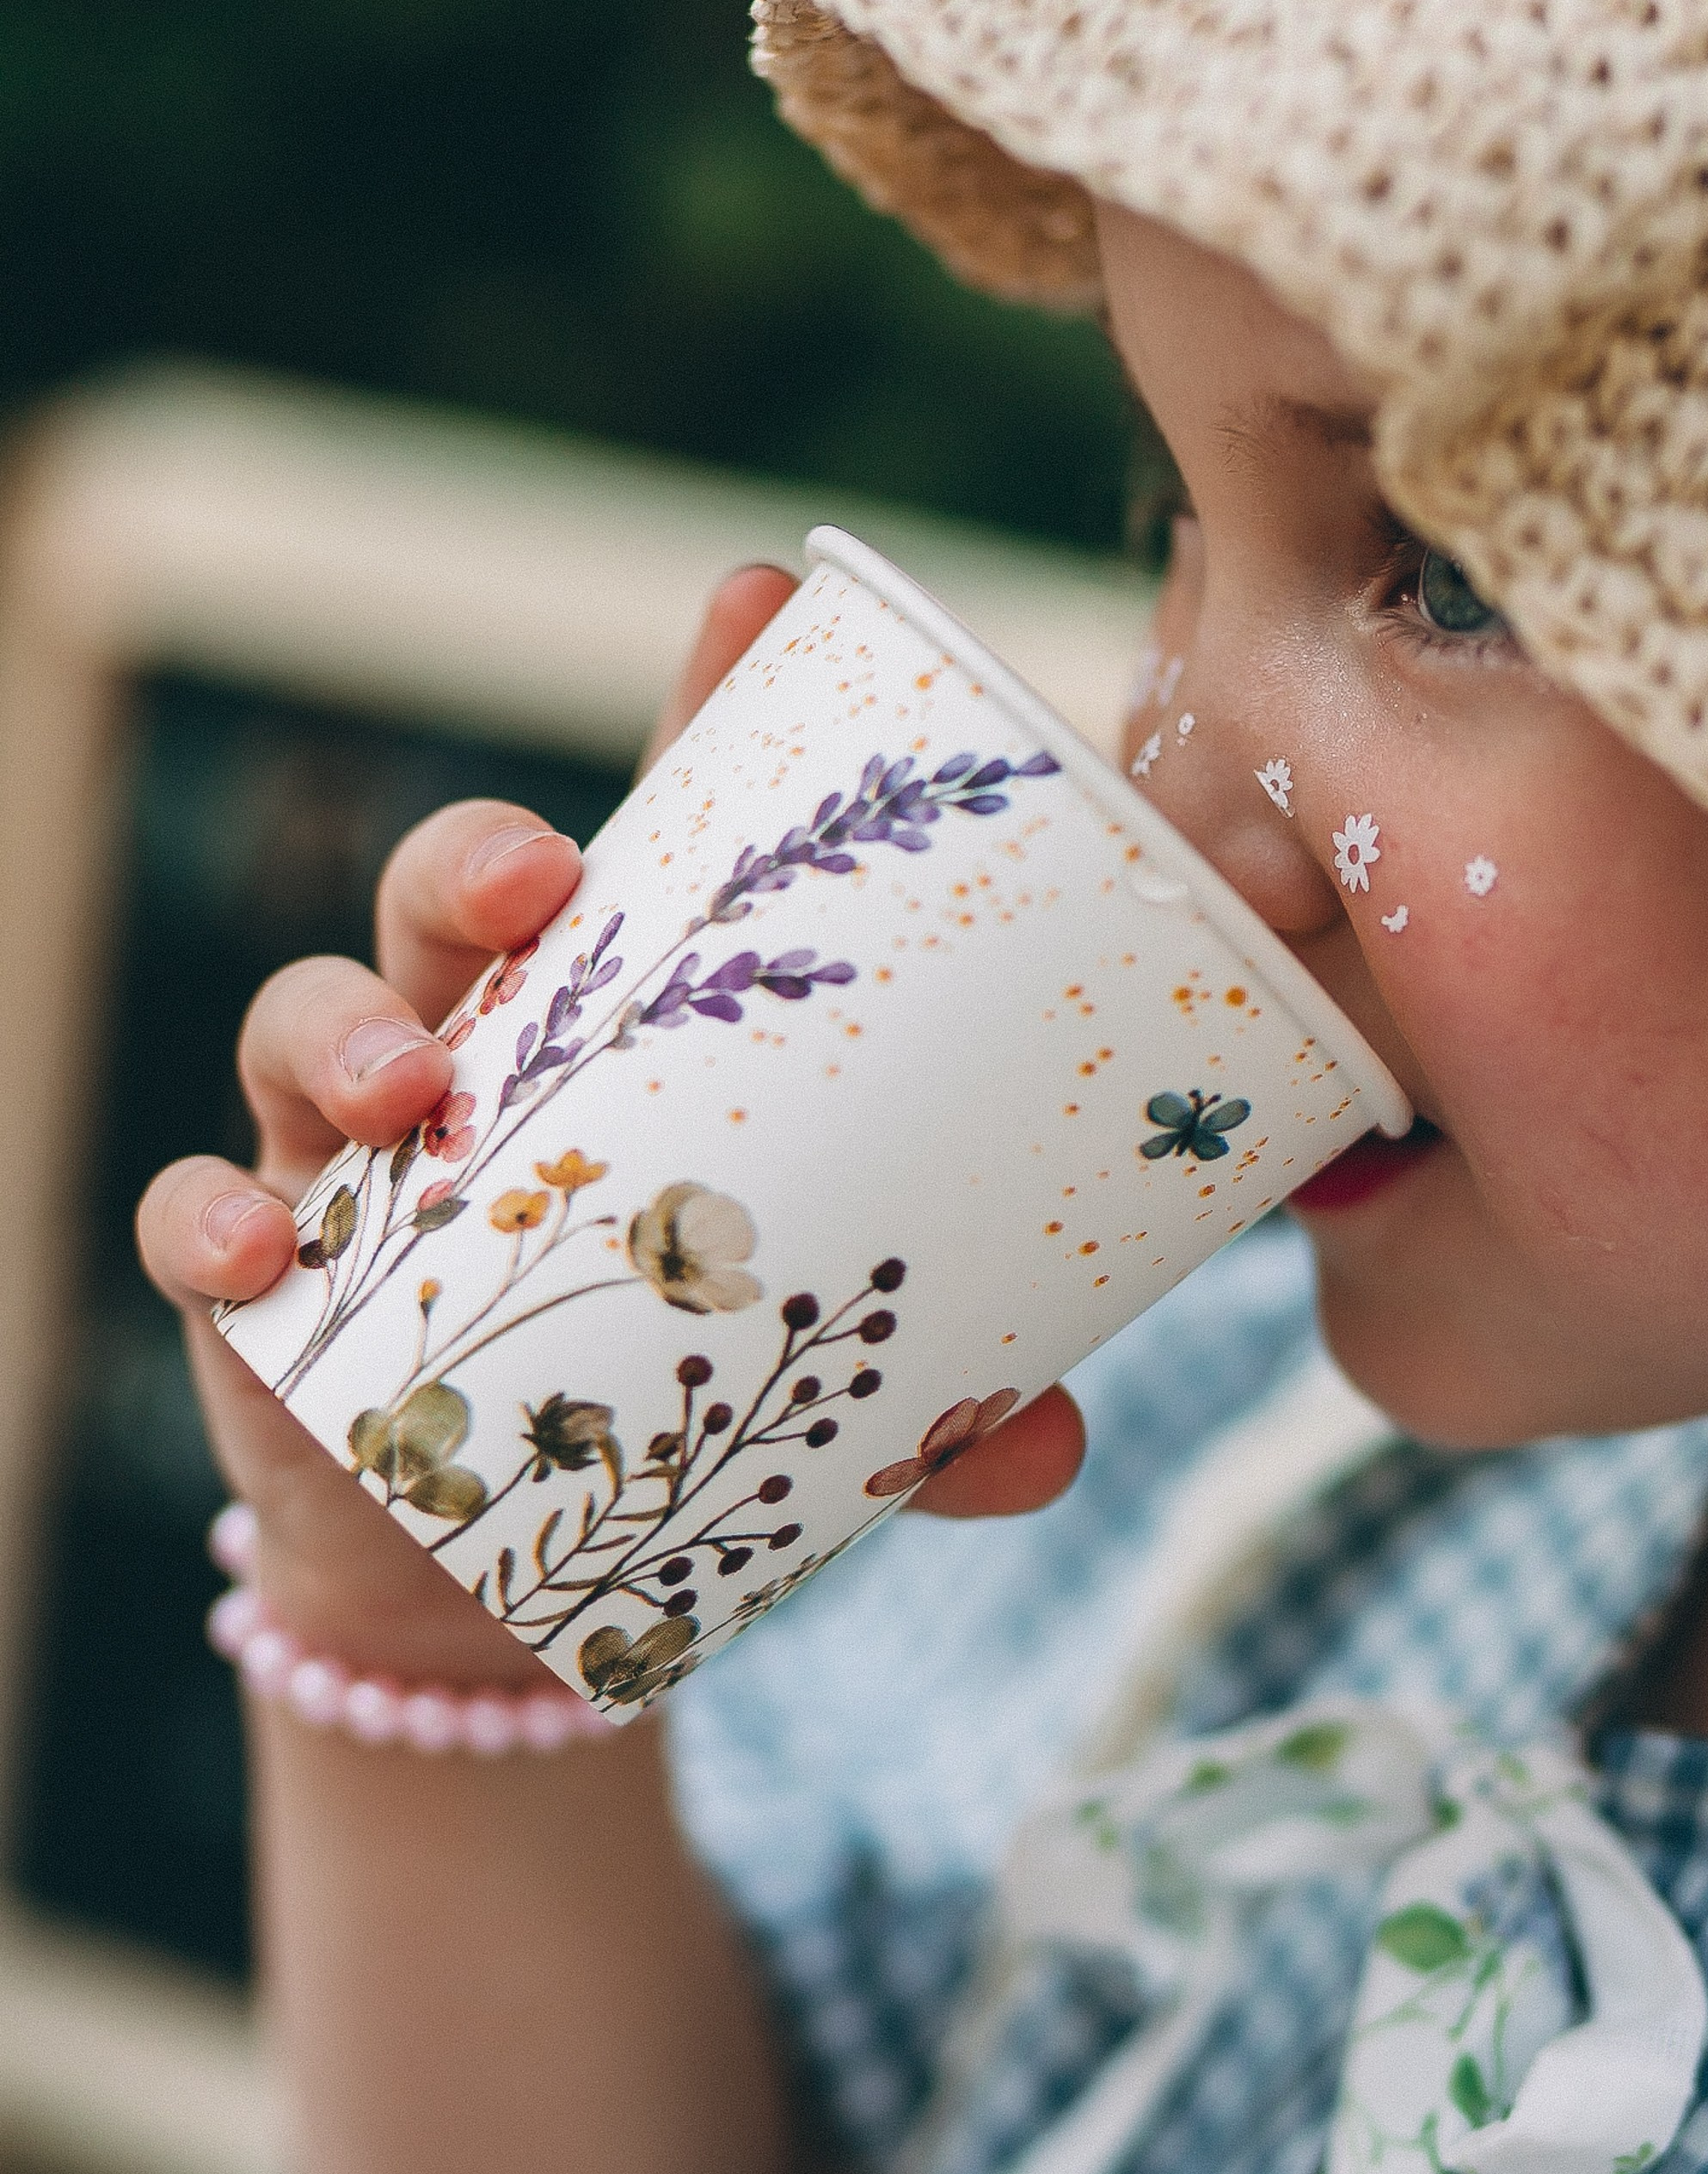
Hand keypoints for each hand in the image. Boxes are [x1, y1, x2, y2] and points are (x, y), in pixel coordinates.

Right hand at [137, 569, 1083, 1675]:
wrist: (472, 1576)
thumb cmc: (654, 1405)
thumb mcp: (803, 1395)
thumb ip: (931, 1413)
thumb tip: (1053, 1452)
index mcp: (622, 1039)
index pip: (659, 849)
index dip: (699, 711)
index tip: (760, 597)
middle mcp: (473, 1059)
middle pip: (451, 897)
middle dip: (481, 858)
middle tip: (540, 881)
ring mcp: (344, 1160)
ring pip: (304, 1017)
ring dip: (343, 1029)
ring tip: (405, 1089)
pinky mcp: (251, 1288)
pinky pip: (189, 1218)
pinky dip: (206, 1219)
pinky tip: (254, 1253)